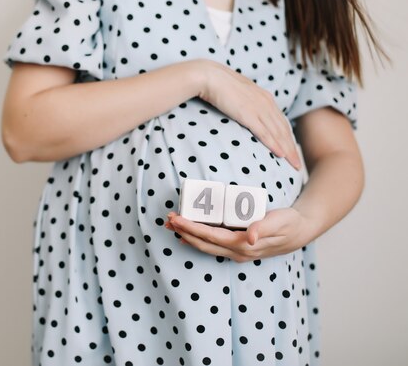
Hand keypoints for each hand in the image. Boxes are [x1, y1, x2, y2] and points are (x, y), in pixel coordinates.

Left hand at [164, 209, 316, 262]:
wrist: (303, 230)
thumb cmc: (290, 223)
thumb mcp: (280, 221)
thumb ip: (263, 228)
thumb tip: (248, 237)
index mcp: (244, 246)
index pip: (211, 237)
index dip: (192, 228)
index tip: (177, 219)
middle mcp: (238, 252)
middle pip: (204, 244)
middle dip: (184, 232)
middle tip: (168, 220)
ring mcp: (238, 252)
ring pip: (207, 247)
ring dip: (188, 236)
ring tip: (172, 225)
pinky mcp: (238, 248)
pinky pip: (213, 245)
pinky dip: (199, 238)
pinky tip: (189, 232)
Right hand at [190, 59, 301, 170]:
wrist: (210, 77)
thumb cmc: (219, 84)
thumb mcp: (239, 92)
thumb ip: (246, 101)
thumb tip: (244, 110)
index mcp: (264, 97)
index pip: (280, 121)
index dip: (287, 138)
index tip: (291, 150)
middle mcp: (266, 103)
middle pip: (283, 130)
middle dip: (292, 148)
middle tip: (297, 165)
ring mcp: (258, 109)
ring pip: (277, 133)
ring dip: (287, 150)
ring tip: (293, 165)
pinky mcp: (248, 115)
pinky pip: (264, 133)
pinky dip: (274, 145)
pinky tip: (280, 155)